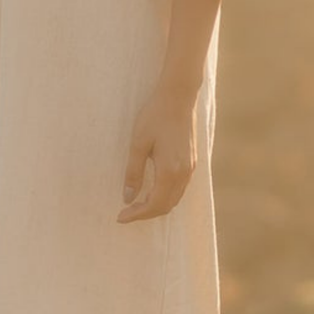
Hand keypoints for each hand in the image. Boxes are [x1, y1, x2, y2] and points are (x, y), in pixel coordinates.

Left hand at [116, 83, 198, 222]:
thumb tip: (127, 198)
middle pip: (166, 206)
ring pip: (174, 199)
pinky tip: (152, 191)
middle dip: (145, 213)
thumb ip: (133, 173)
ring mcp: (191, 169)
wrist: (178, 97)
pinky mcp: (192, 162)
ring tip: (136, 204)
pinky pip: (179, 189)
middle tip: (125, 212)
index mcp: (170, 171)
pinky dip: (165, 196)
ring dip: (156, 206)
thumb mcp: (138, 144)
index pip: (154, 205)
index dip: (137, 215)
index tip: (120, 217)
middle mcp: (184, 174)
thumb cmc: (155, 116)